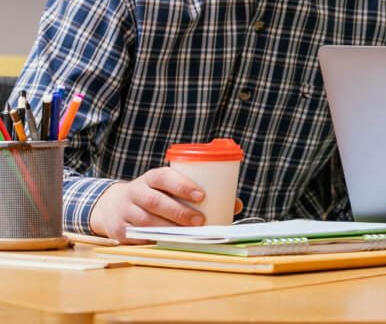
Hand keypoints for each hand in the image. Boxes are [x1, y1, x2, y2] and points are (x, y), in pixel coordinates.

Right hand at [89, 167, 240, 242]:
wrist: (115, 205)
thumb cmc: (157, 195)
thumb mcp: (172, 188)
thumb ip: (198, 194)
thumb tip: (236, 205)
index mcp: (151, 177)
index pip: (165, 177)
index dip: (182, 185)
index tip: (202, 195)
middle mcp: (136, 191)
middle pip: (156, 201)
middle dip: (180, 212)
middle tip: (200, 220)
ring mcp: (125, 211)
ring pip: (147, 221)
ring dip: (169, 228)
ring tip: (189, 233)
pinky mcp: (120, 230)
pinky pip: (138, 237)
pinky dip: (154, 240)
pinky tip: (169, 242)